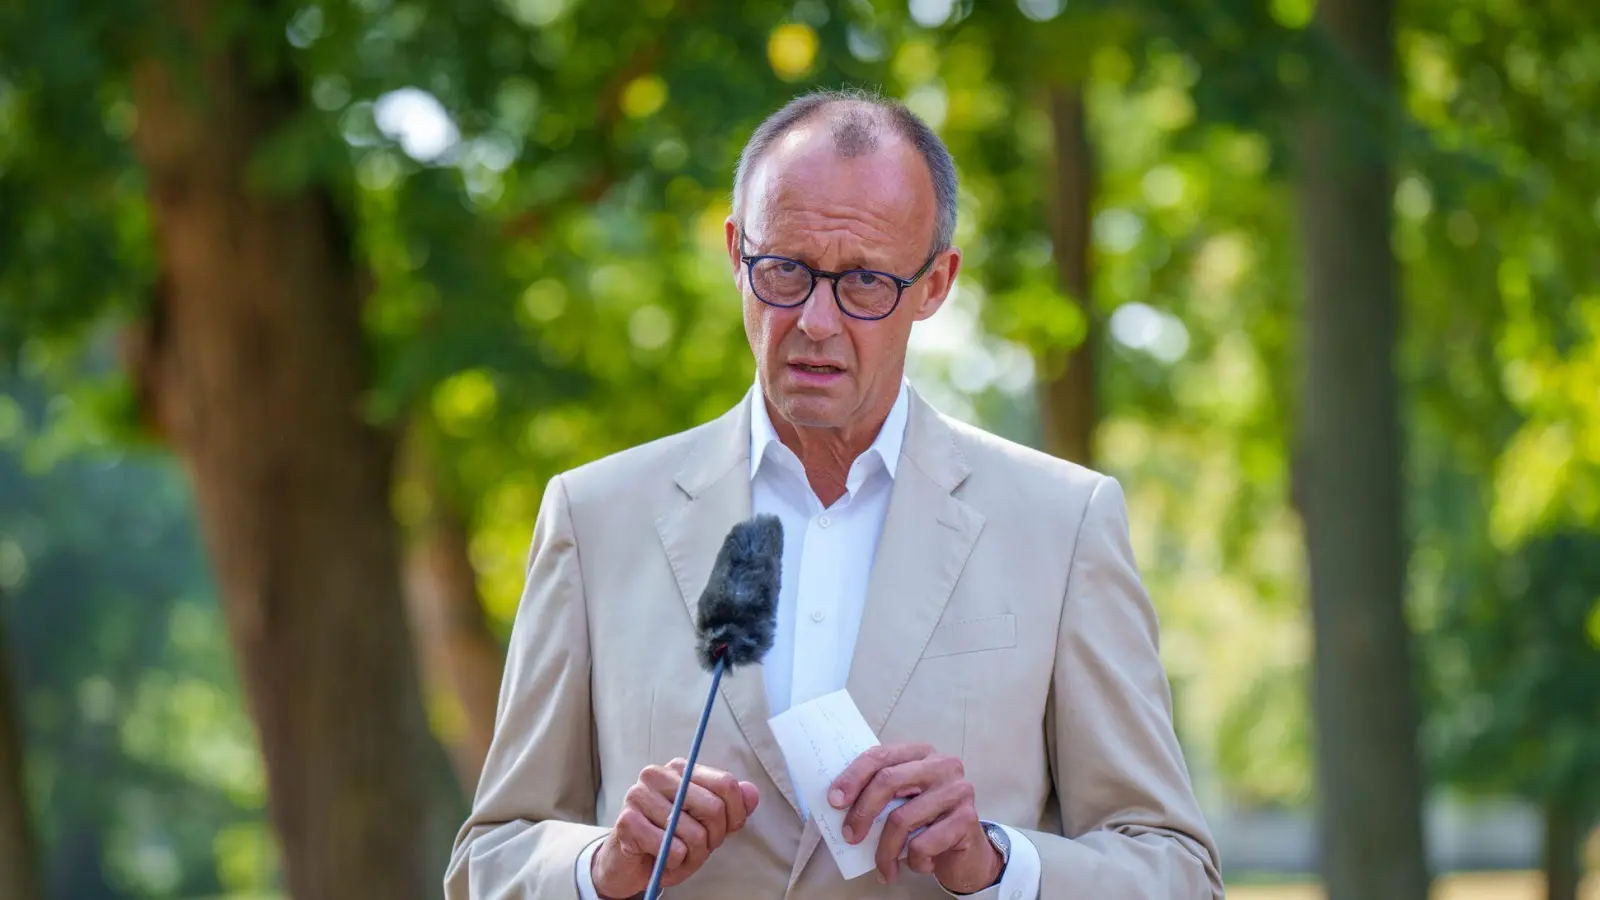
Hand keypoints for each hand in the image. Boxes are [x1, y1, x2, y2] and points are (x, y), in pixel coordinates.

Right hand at [590, 758, 759, 898]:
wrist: (627, 863)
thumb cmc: (669, 840)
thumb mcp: (705, 824)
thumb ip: (730, 808)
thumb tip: (752, 793)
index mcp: (680, 769)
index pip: (725, 784)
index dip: (736, 814)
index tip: (726, 831)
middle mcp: (657, 774)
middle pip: (714, 808)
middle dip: (713, 839)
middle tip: (698, 849)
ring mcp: (638, 795)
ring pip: (693, 834)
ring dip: (692, 857)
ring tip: (678, 857)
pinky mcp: (626, 821)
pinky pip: (671, 849)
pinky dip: (673, 863)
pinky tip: (662, 860)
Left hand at [829, 743, 1001, 892]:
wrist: (968, 852)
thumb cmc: (927, 823)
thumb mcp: (903, 801)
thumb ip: (880, 793)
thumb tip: (838, 802)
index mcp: (920, 753)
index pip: (880, 756)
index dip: (853, 777)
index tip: (834, 801)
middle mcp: (941, 765)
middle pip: (888, 780)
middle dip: (862, 812)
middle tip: (850, 836)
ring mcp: (957, 790)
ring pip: (902, 819)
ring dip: (885, 850)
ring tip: (884, 868)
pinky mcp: (967, 818)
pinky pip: (924, 843)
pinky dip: (914, 861)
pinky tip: (919, 864)